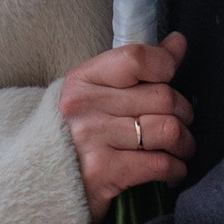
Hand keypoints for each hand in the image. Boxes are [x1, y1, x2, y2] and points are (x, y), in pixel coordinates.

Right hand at [57, 32, 191, 220]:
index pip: (136, 58)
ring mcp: (93, 139)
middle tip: (182, 123)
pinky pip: (161, 163)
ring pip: (168, 130)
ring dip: (184, 142)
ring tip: (180, 147)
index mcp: (83, 80)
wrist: (39, 181)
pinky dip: (176, 168)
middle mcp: (85, 105)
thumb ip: (137, 67)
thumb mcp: (94, 93)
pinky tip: (172, 169)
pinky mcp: (104, 172)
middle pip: (162, 97)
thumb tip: (178, 42)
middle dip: (184, 112)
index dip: (165, 64)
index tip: (171, 75)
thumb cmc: (75, 134)